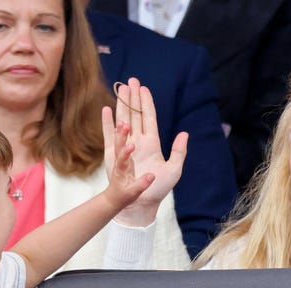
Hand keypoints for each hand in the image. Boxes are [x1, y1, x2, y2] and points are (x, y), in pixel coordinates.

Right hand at [103, 77, 187, 225]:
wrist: (141, 203)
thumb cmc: (157, 188)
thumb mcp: (174, 170)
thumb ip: (179, 151)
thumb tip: (184, 133)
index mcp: (152, 143)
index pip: (149, 118)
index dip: (146, 103)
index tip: (143, 88)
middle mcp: (138, 142)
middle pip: (135, 115)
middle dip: (133, 98)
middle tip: (130, 81)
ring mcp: (125, 147)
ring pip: (122, 121)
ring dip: (121, 106)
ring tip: (120, 91)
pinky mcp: (113, 155)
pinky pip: (109, 136)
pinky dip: (107, 123)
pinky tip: (106, 110)